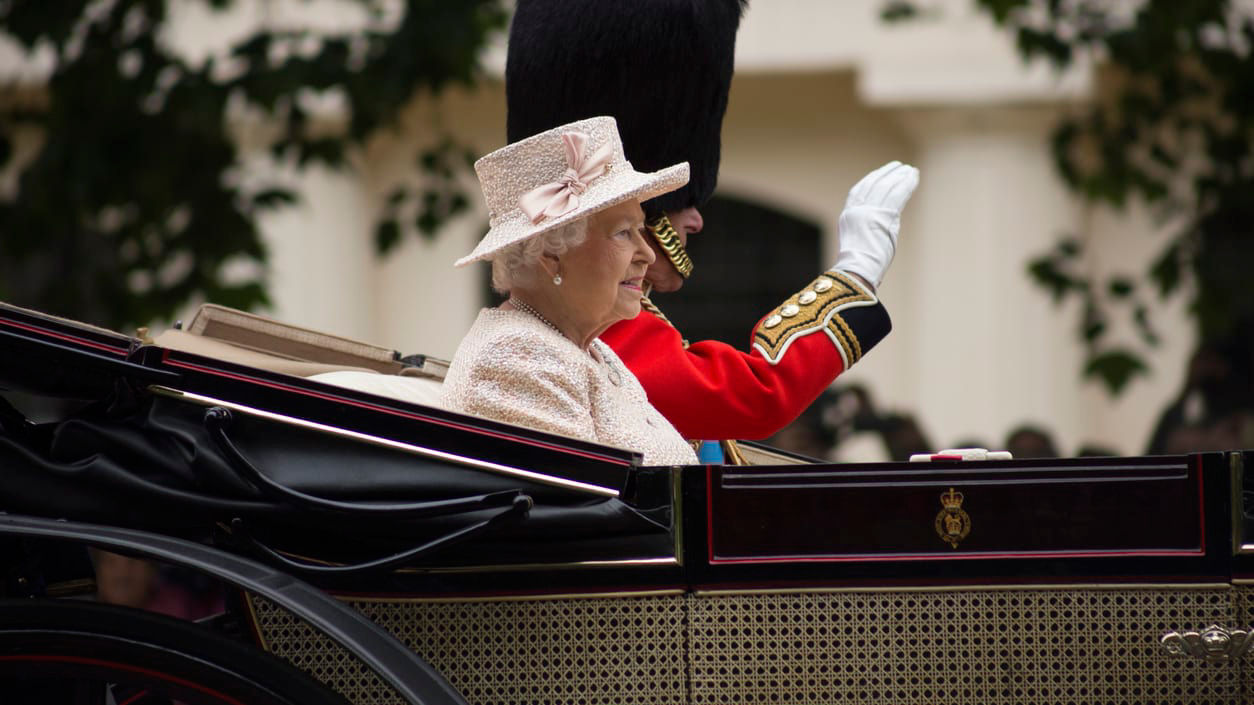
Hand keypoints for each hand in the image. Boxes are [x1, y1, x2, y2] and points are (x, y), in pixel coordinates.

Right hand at [832, 161, 919, 289]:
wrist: (857, 271)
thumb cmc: (860, 265)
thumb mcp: (862, 240)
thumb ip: (874, 225)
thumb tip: (891, 219)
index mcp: (848, 215)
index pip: (859, 190)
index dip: (872, 179)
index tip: (882, 173)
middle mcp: (857, 209)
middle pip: (874, 184)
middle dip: (887, 174)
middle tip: (899, 167)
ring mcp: (869, 211)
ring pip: (887, 186)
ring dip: (899, 176)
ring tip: (910, 170)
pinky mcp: (884, 215)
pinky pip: (898, 194)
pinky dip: (907, 184)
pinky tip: (914, 176)